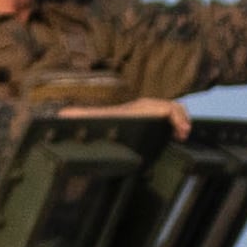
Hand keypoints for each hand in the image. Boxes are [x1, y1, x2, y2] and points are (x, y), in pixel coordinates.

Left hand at [60, 100, 195, 135]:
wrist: (100, 123)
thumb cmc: (99, 122)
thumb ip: (81, 117)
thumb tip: (62, 115)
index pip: (165, 106)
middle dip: (182, 118)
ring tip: (182, 137)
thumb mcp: (93, 120)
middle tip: (183, 135)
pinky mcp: (152, 120)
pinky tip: (176, 139)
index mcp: (139, 108)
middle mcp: (147, 107)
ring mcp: (151, 113)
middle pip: (172, 107)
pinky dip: (177, 125)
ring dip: (181, 121)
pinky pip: (170, 118)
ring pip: (173, 111)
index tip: (181, 131)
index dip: (176, 116)